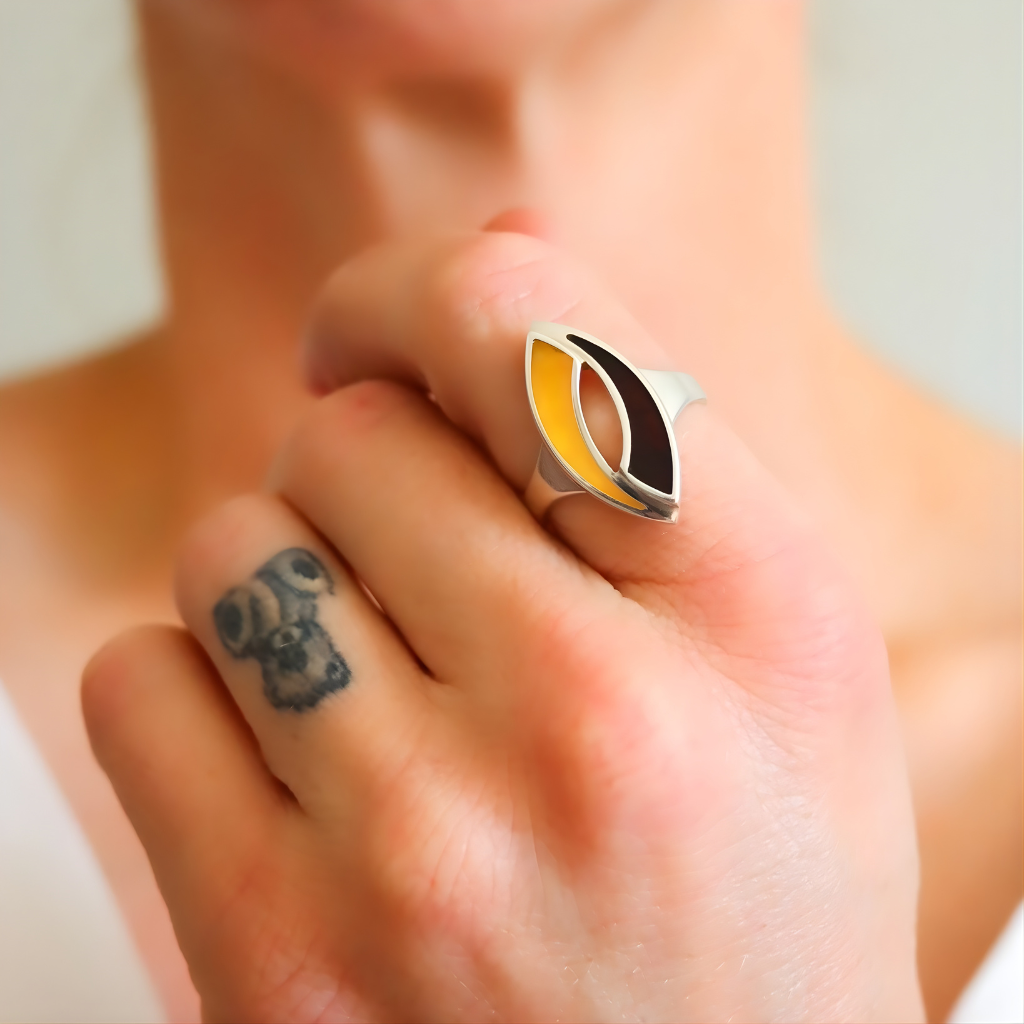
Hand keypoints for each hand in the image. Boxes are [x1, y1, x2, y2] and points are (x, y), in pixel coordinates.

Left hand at [83, 231, 922, 1021]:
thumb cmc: (754, 877)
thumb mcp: (781, 647)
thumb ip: (643, 433)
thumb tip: (483, 255)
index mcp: (751, 610)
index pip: (517, 325)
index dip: (410, 295)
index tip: (375, 337)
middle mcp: (598, 724)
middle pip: (347, 435)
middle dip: (371, 481)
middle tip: (436, 588)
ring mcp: (426, 849)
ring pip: (232, 547)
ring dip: (289, 588)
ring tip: (386, 695)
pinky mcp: (277, 956)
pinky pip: (140, 681)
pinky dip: (200, 697)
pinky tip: (303, 775)